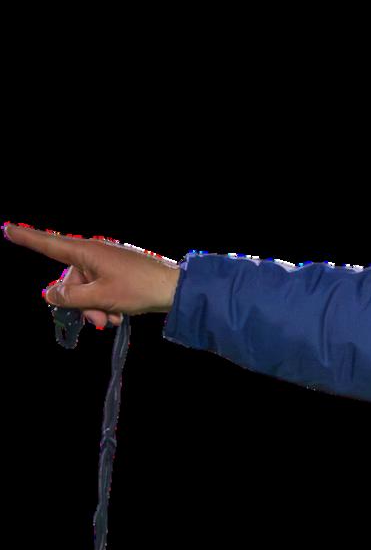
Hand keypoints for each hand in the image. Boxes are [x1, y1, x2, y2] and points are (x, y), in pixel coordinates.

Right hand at [3, 221, 180, 328]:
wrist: (175, 289)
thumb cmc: (139, 288)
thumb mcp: (100, 296)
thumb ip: (71, 297)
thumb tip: (51, 294)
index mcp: (86, 252)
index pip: (49, 244)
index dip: (27, 238)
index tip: (6, 228)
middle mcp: (94, 253)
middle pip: (70, 280)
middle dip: (79, 303)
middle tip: (98, 321)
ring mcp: (106, 263)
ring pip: (86, 289)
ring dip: (94, 308)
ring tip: (112, 319)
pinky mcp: (117, 273)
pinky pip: (101, 289)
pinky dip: (105, 303)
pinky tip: (119, 316)